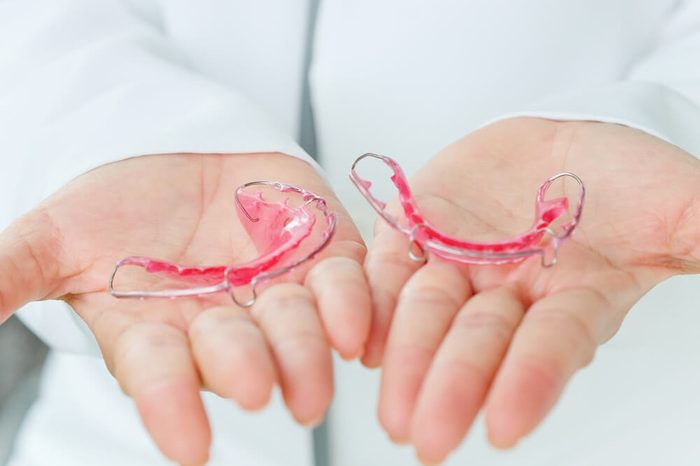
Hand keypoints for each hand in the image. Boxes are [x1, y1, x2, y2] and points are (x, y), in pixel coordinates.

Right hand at [0, 153, 369, 464]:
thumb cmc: (117, 205)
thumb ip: (12, 272)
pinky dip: (355, 304)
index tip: (189, 449)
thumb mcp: (56, 235)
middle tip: (258, 390)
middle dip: (247, 369)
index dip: (171, 408)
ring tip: (318, 374)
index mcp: (159, 331)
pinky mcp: (322, 255)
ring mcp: (277, 291)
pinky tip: (358, 330)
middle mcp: (222, 323)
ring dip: (307, 350)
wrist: (180, 158)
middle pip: (238, 354)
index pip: (161, 375)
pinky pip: (345, 284)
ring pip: (297, 326)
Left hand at [363, 118, 699, 462]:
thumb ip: (694, 232)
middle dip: (453, 388)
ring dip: (406, 359)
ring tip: (390, 409)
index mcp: (572, 299)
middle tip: (425, 442)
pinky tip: (359, 343)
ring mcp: (458, 265)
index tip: (503, 430)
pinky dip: (372, 304)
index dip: (529, 383)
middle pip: (476, 342)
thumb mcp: (675, 203)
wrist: (559, 142)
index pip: (550, 347)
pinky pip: (388, 271)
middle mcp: (508, 294)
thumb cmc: (622, 178)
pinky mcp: (416, 232)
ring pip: (425, 315)